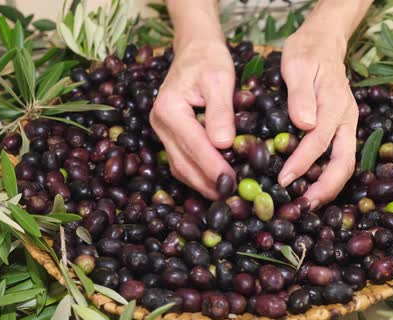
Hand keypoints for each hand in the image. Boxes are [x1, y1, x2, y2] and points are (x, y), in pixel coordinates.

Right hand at [150, 41, 235, 198]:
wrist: (195, 49)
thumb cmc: (209, 59)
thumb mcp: (220, 79)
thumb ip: (221, 111)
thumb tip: (224, 144)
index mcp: (170, 108)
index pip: (194, 144)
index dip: (213, 166)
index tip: (232, 182)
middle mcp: (160, 122)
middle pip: (183, 162)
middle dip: (207, 182)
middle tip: (232, 197)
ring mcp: (161, 130)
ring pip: (180, 166)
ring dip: (202, 183)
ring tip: (226, 195)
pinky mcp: (169, 135)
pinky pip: (181, 160)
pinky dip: (197, 175)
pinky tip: (214, 182)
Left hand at [278, 26, 358, 209]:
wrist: (324, 42)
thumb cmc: (307, 52)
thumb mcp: (298, 65)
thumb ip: (301, 94)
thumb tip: (304, 124)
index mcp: (336, 104)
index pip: (319, 141)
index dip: (302, 163)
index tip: (283, 180)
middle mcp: (347, 119)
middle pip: (345, 163)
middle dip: (326, 188)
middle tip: (303, 206)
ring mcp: (347, 125)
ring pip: (345, 164)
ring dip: (329, 187)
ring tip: (307, 203)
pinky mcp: (341, 129)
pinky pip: (338, 157)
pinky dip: (327, 176)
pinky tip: (310, 186)